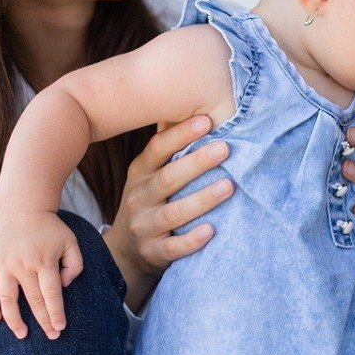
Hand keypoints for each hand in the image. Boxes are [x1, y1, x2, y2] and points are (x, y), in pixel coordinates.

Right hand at [0, 210, 82, 339]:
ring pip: (7, 299)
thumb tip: (64, 286)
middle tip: (51, 337)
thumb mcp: (71, 241)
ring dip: (14, 320)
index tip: (60, 328)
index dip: (56, 313)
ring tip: (22, 334)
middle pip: (33, 300)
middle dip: (43, 322)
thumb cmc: (50, 228)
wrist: (22, 208)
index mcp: (44, 261)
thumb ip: (74, 265)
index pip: (51, 294)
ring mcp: (5, 265)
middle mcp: (23, 265)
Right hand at [101, 115, 234, 282]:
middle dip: (196, 163)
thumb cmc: (148, 200)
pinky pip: (173, 248)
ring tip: (229, 186)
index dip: (180, 135)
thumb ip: (166, 144)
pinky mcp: (153, 253)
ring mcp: (144, 226)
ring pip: (172, 213)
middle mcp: (139, 197)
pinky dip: (191, 241)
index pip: (157, 149)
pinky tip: (211, 231)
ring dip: (201, 199)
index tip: (207, 120)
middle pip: (167, 179)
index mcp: (140, 173)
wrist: (126, 252)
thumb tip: (188, 100)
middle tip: (225, 148)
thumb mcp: (148, 173)